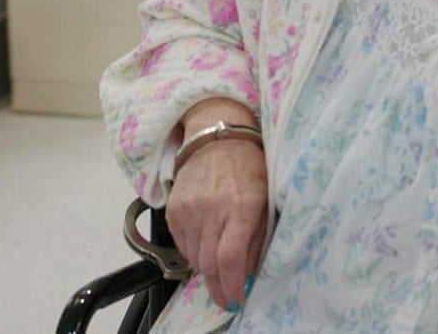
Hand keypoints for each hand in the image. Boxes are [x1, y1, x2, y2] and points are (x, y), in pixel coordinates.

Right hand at [167, 127, 267, 309]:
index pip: (229, 259)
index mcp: (241, 207)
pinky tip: (206, 242)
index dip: (231, 286)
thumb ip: (256, 238)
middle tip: (227, 296)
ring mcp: (188, 210)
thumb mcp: (265, 198)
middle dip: (218, 287)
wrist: (217, 137)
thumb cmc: (249, 167)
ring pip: (194, 259)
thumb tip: (246, 275)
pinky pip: (182, 245)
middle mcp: (211, 210)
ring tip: (220, 263)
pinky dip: (194, 252)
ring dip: (207, 268)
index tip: (236, 300)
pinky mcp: (173, 210)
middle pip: (209, 265)